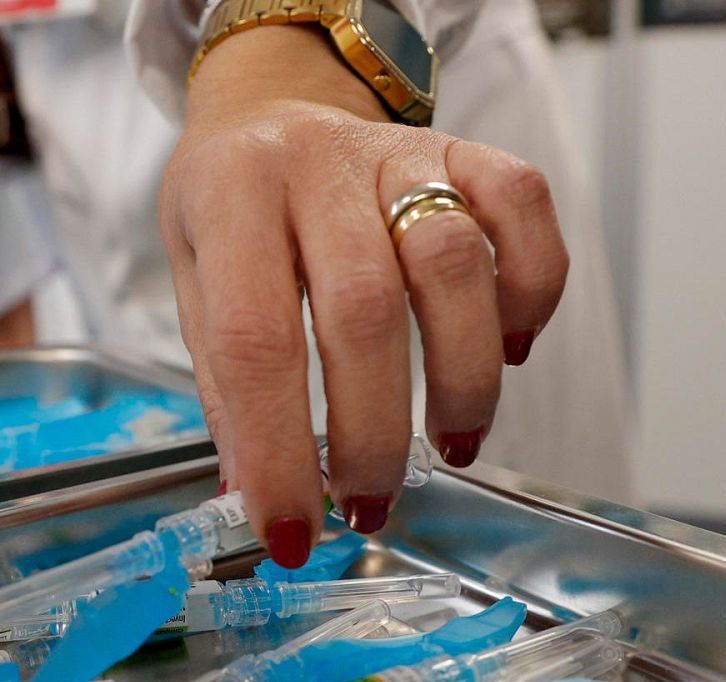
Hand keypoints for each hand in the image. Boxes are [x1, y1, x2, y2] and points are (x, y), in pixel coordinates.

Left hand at [160, 27, 566, 562]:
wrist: (270, 106)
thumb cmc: (229, 207)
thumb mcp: (195, 283)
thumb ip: (226, 385)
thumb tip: (255, 498)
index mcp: (229, 196)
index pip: (254, 339)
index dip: (276, 449)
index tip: (289, 531)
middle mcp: (316, 163)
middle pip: (365, 310)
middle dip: (373, 434)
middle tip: (368, 503)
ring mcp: (397, 152)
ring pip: (455, 264)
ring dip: (461, 379)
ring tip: (450, 444)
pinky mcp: (464, 149)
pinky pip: (523, 208)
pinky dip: (530, 292)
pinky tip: (507, 350)